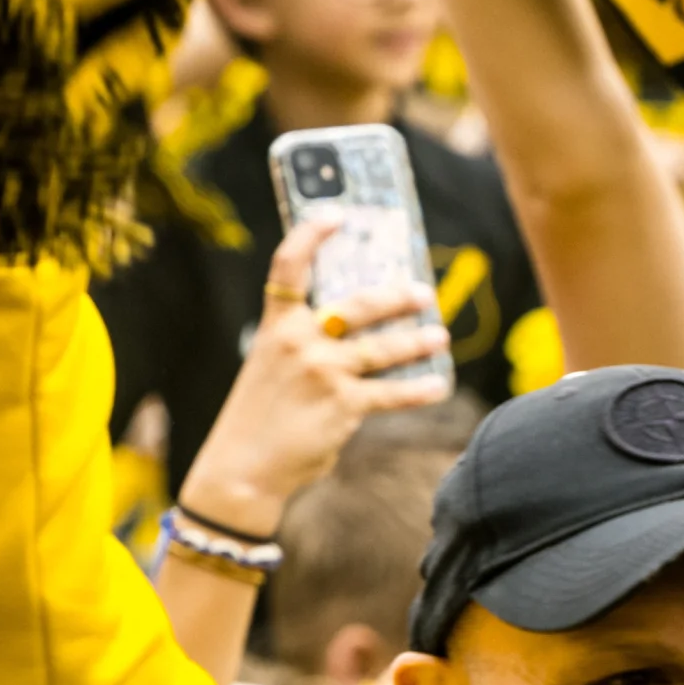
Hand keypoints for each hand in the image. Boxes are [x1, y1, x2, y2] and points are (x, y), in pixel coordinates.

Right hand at [180, 219, 452, 536]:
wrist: (242, 470)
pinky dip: (418, 390)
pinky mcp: (342, 406)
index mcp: (276, 327)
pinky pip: (391, 393)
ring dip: (416, 341)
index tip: (336, 214)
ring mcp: (321, 373)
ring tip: (441, 335)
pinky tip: (438, 384)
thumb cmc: (262, 416)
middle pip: (355, 306)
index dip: (310, 236)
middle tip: (423, 292)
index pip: (287, 268)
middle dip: (395, 297)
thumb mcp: (274, 368)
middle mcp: (298, 343)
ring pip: (382, 349)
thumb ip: (308, 344)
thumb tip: (361, 328)